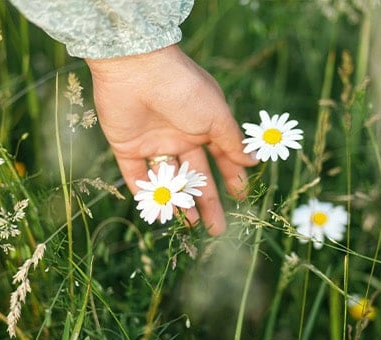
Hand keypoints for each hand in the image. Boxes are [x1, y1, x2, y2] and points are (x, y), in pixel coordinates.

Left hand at [85, 45, 257, 234]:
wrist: (137, 69)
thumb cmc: (185, 89)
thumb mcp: (216, 116)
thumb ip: (233, 142)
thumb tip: (253, 161)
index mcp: (203, 126)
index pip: (221, 158)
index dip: (231, 178)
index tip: (241, 197)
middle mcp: (180, 136)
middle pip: (196, 176)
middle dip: (207, 202)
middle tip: (217, 229)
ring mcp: (153, 142)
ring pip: (168, 180)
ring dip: (179, 203)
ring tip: (190, 227)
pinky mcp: (127, 147)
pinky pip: (137, 176)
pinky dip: (146, 194)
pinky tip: (159, 213)